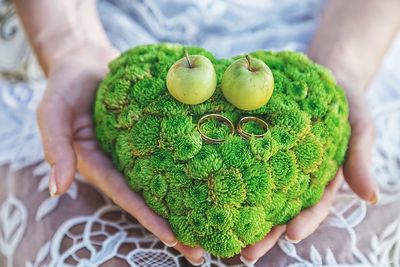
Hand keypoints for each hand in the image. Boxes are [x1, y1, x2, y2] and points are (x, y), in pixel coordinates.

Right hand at [37, 45, 204, 264]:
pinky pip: (173, 153)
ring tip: (217, 224)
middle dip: (176, 225)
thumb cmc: (66, 88)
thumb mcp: (53, 114)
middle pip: (152, 199)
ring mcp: (140, 151)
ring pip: (167, 181)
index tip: (173, 237)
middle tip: (203, 252)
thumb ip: (55, 147)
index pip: (127, 197)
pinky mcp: (154, 135)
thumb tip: (58, 187)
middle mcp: (123, 164)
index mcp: (99, 167)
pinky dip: (190, 168)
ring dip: (190, 203)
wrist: (86, 63)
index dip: (149, 217)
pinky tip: (214, 178)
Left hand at [239, 90, 377, 263]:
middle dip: (265, 235)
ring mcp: (276, 166)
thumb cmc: (347, 103)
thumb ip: (360, 159)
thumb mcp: (360, 127)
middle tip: (246, 253)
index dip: (304, 222)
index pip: (313, 208)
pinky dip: (232, 183)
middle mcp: (296, 178)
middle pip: (280, 212)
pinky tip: (211, 196)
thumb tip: (371, 196)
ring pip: (258, 197)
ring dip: (243, 219)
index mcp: (322, 179)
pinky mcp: (259, 150)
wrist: (326, 77)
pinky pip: (245, 167)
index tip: (290, 235)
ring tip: (225, 240)